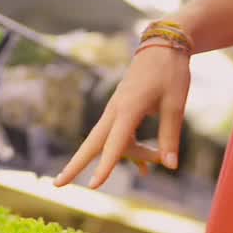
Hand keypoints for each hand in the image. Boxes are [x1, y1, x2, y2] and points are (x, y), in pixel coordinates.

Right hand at [53, 45, 191, 188]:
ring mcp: (115, 111)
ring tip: (151, 167)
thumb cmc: (170, 73)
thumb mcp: (176, 105)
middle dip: (75, 165)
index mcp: (129, 108)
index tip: (93, 185)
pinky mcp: (121, 111)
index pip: (114, 143)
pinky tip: (148, 165)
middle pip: (92, 144)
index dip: (105, 166)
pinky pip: (121, 137)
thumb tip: (170, 166)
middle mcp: (116, 111)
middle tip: (57, 185)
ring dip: (131, 158)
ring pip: (112, 143)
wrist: (163, 46)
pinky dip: (133, 151)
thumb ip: (170, 136)